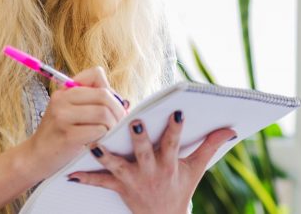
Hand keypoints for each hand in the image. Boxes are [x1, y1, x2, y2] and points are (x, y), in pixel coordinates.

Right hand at [25, 67, 126, 179]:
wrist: (36, 158)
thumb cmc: (60, 134)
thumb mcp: (71, 112)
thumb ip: (94, 103)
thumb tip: (125, 104)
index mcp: (64, 91)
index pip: (96, 74)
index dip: (110, 90)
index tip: (111, 106)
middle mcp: (62, 100)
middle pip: (104, 95)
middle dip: (117, 110)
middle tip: (118, 123)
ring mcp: (63, 117)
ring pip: (104, 113)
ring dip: (113, 126)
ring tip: (109, 134)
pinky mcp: (68, 136)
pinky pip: (99, 131)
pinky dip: (104, 137)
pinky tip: (99, 143)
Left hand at [67, 111, 236, 213]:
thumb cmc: (180, 188)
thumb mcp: (196, 168)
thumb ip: (210, 146)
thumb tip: (230, 129)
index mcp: (170, 164)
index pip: (174, 143)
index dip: (176, 129)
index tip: (177, 112)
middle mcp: (151, 171)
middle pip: (144, 152)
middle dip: (139, 138)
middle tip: (134, 121)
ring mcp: (133, 180)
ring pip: (117, 166)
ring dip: (105, 156)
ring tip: (94, 144)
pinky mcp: (119, 188)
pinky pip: (100, 183)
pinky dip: (85, 178)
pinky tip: (70, 173)